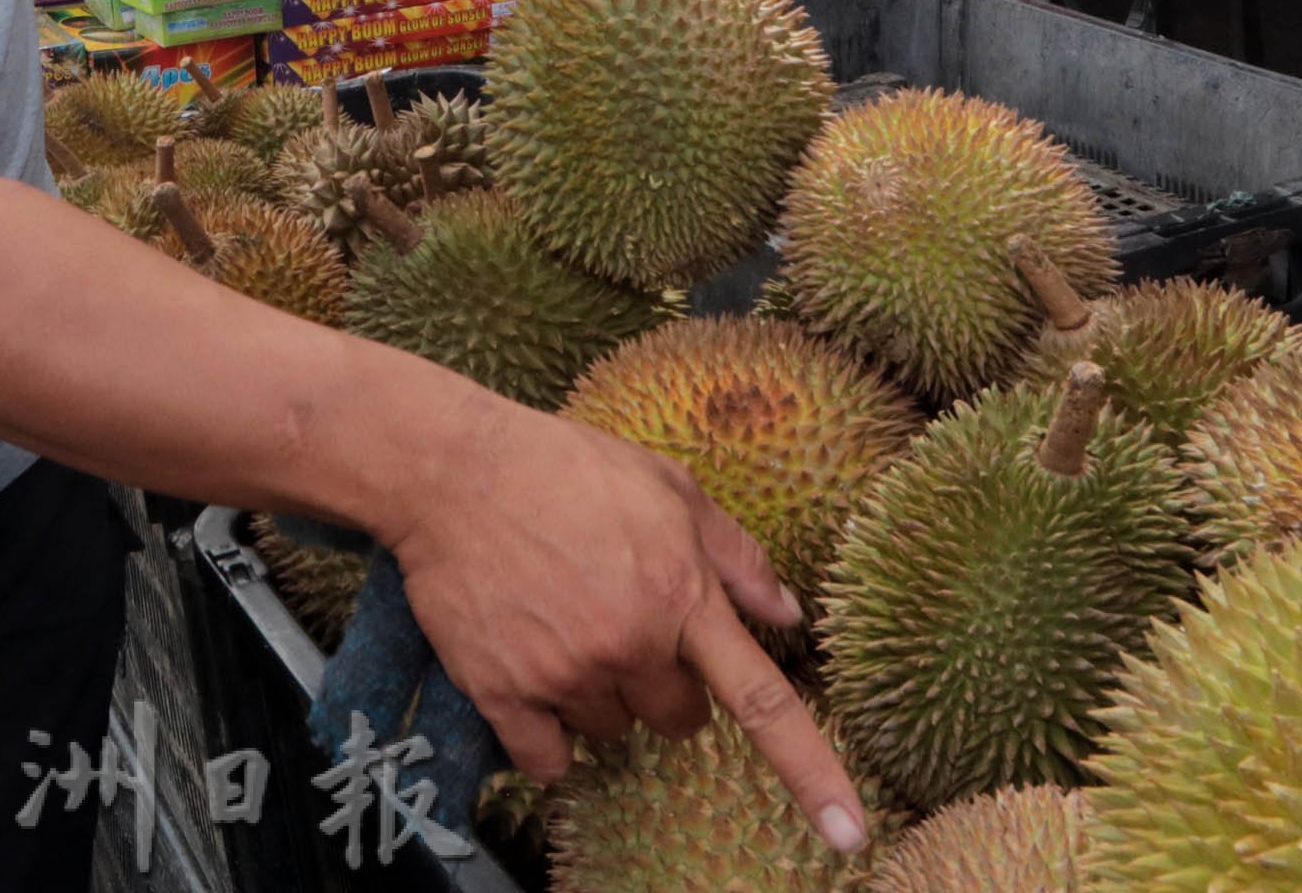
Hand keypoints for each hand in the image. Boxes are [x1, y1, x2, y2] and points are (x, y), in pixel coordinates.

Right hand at [382, 400, 869, 854]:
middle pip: (678, 721)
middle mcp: (630, 644)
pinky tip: (529, 669)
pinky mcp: (504, 690)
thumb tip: (789, 612)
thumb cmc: (563, 466)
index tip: (851, 836)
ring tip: (560, 618)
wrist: (450, 469)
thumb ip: (734, 552)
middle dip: (662, 684)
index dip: (814, 775)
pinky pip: (548, 758)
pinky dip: (545, 732)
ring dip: (597, 694)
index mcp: (680, 594)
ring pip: (611, 732)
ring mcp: (566, 672)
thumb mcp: (665, 485)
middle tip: (620, 622)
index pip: (763, 703)